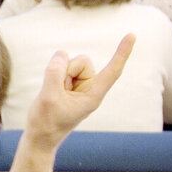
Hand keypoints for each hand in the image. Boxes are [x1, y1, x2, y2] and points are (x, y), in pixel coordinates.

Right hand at [23, 34, 135, 150]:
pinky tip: (50, 91)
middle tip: (56, 92)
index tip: (132, 35)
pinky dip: (54, 75)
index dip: (122, 52)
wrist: (39, 136)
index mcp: (93, 95)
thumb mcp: (49, 96)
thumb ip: (56, 72)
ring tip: (52, 93)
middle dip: (66, 70)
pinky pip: (62, 67)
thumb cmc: (47, 122)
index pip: (112, 71)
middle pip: (82, 61)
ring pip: (70, 62)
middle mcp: (90, 88)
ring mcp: (79, 85)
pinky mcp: (69, 84)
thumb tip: (61, 54)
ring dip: (58, 74)